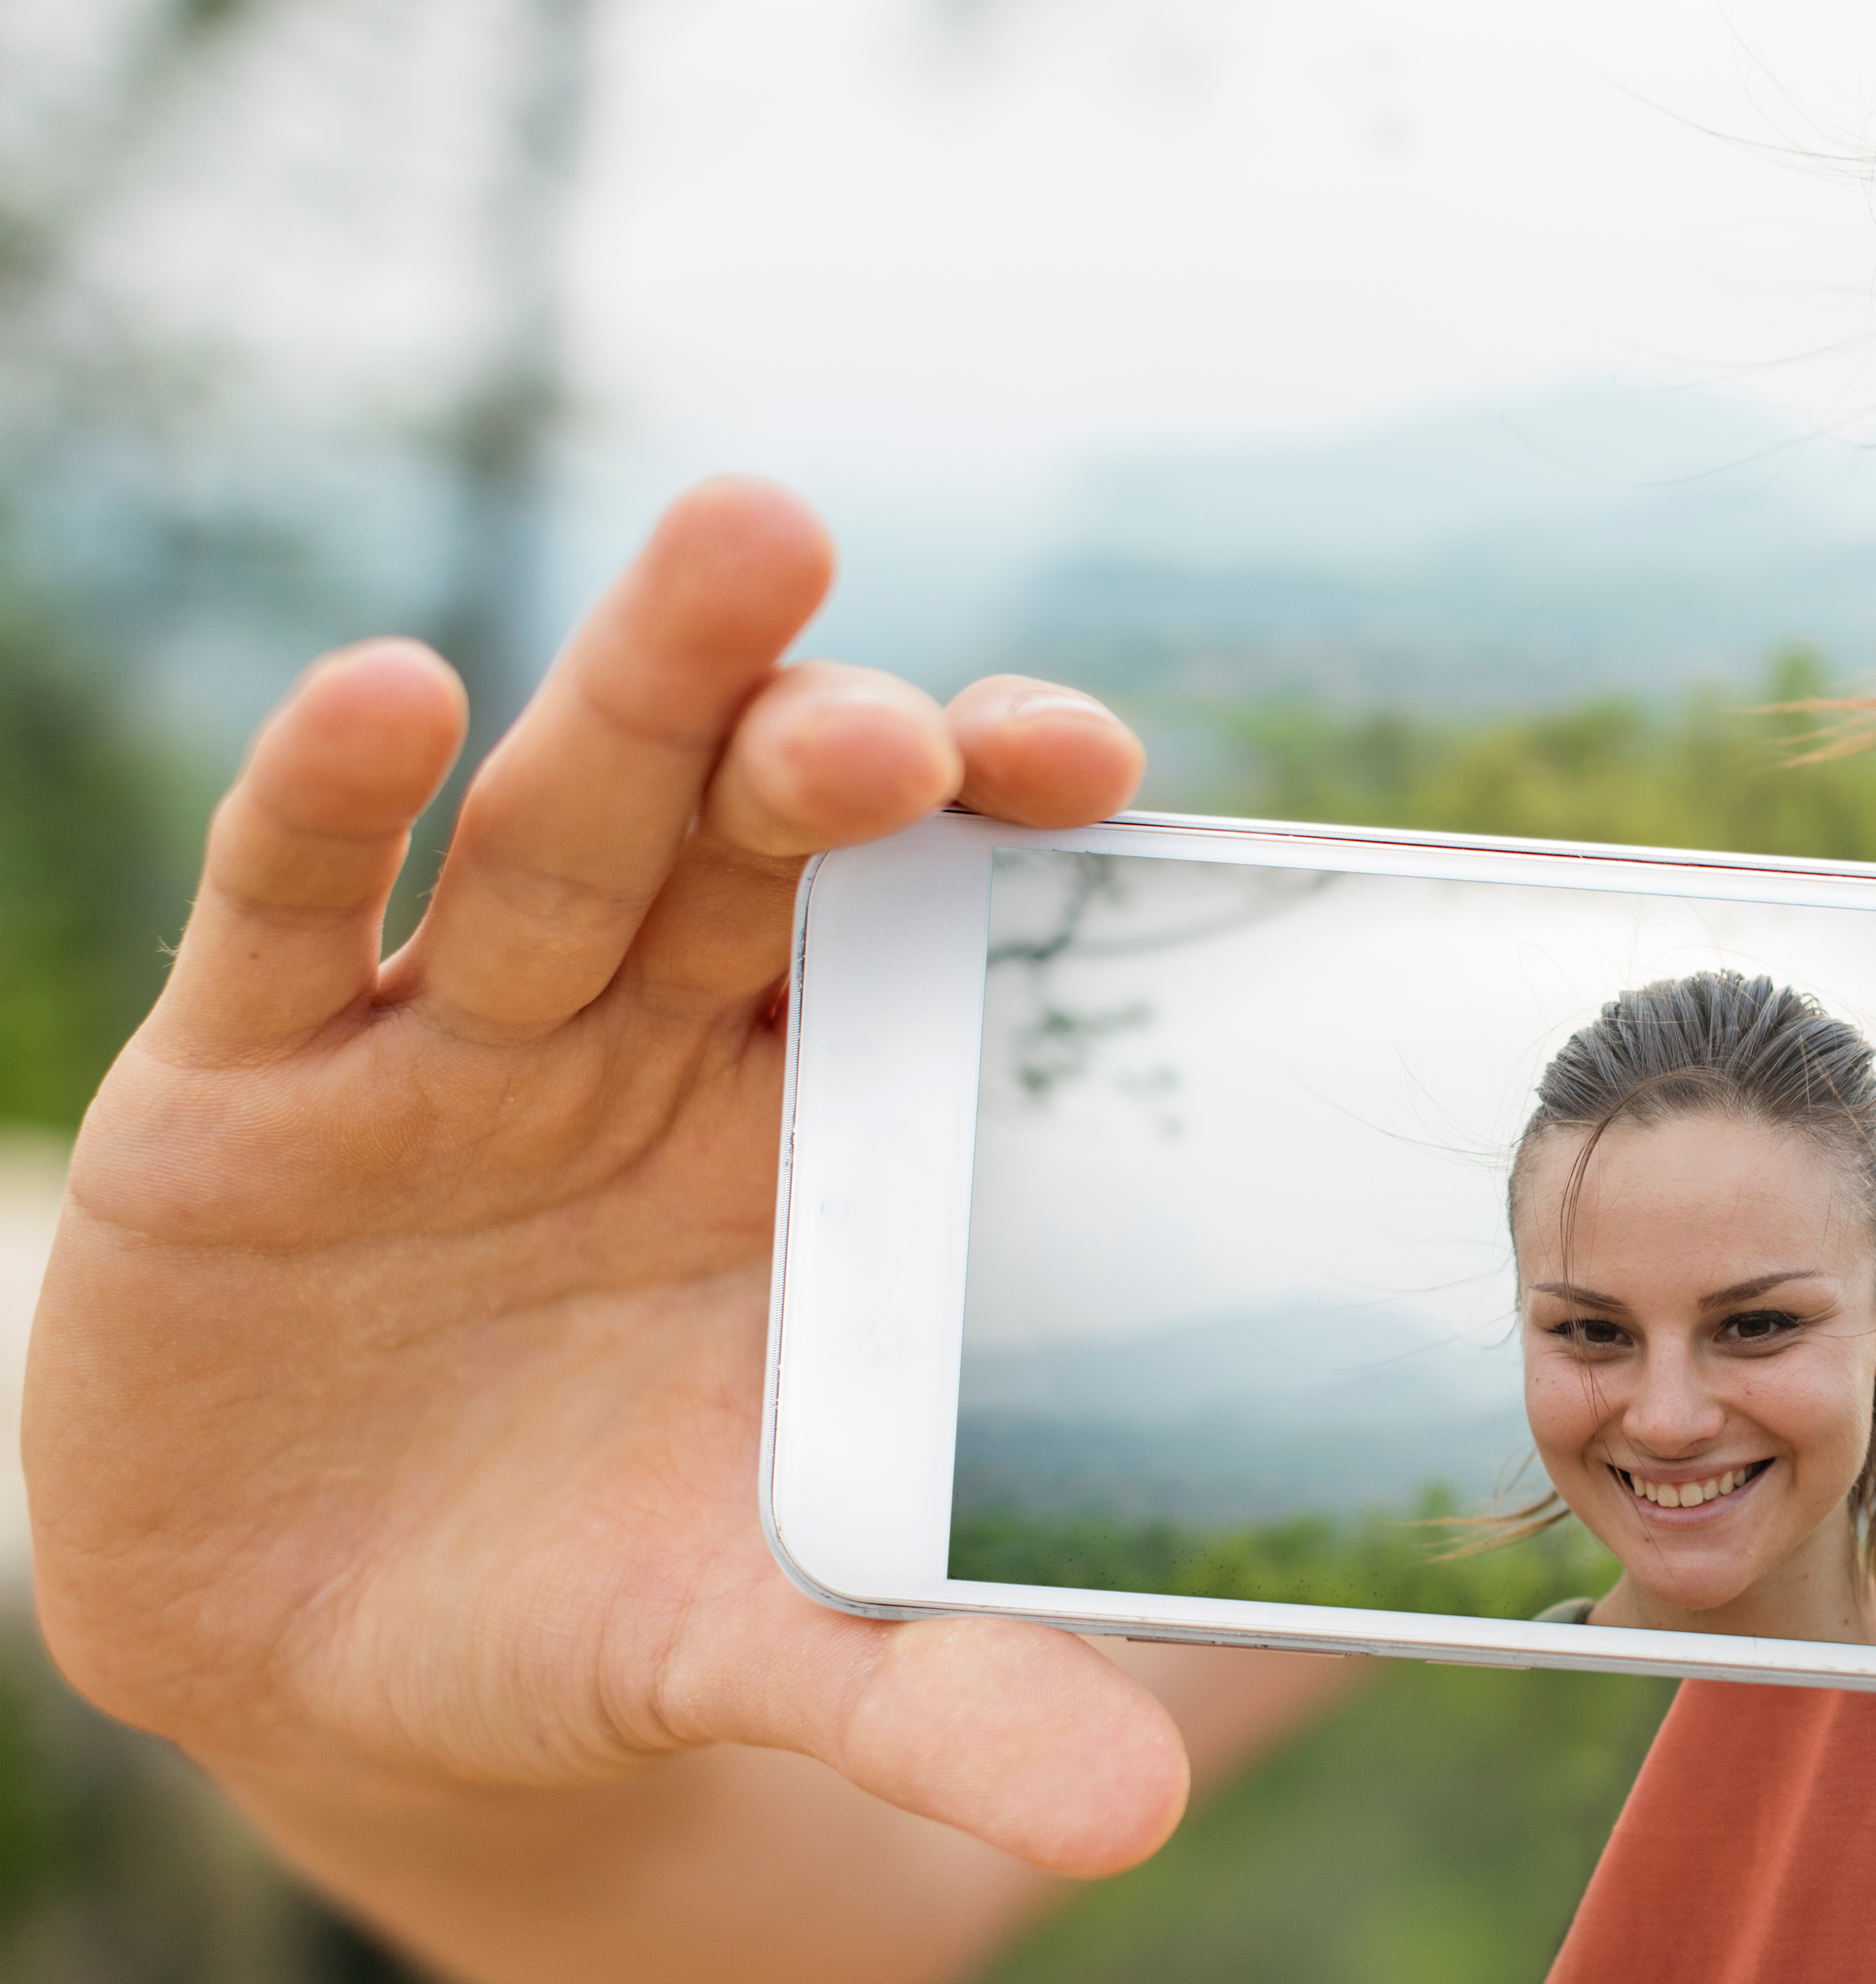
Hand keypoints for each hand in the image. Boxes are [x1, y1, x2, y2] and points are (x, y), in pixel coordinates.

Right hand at [27, 481, 1206, 1887]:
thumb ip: (935, 1698)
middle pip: (748, 829)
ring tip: (742, 554)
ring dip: (637, 693)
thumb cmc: (603, 1588)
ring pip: (549, 823)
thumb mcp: (761, 1641)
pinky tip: (383, 692)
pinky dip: (324, 801)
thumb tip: (1136, 1819)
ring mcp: (441, 1038)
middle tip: (896, 693)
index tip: (1090, 768)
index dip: (1001, 817)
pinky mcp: (242, 1084)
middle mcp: (644, 1030)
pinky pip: (289, 908)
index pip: (926, 917)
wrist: (352, 1652)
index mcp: (808, 1115)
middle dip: (818, 730)